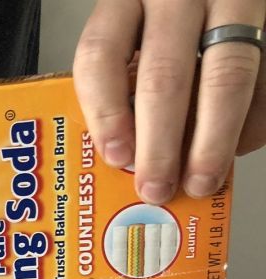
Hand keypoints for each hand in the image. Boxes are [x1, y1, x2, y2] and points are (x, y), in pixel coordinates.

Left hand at [74, 0, 265, 203]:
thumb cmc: (162, 26)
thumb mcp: (132, 38)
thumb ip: (124, 85)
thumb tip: (129, 160)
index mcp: (126, 0)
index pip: (102, 54)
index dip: (106, 112)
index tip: (117, 157)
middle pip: (164, 75)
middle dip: (160, 144)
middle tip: (157, 187)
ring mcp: (229, 0)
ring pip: (225, 76)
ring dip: (211, 141)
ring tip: (201, 181)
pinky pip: (264, 74)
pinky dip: (251, 121)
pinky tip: (237, 148)